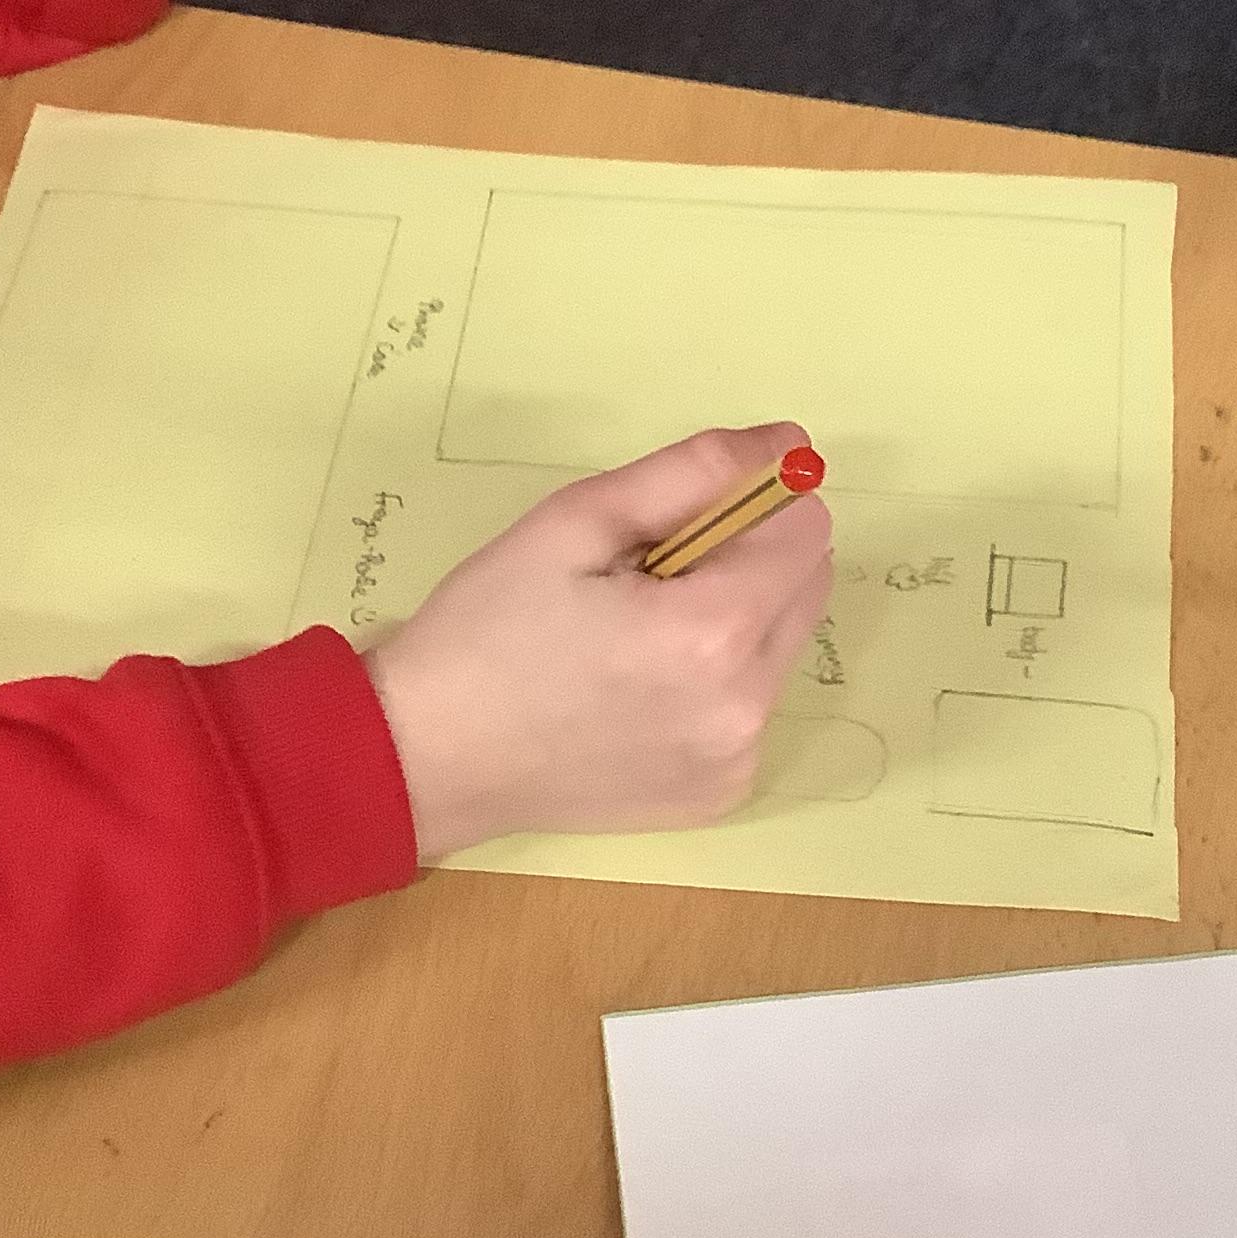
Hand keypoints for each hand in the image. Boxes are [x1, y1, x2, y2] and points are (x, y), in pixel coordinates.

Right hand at [366, 424, 832, 859]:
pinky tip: (637, 691)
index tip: (681, 517)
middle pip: (807, 587)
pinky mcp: (720, 793)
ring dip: (735, 621)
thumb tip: (787, 445)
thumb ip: (692, 473)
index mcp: (713, 630)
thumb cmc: (487, 628)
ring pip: (781, 647)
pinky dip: (715, 684)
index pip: (807, 530)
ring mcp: (736, 758)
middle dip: (749, 559)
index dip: (753, 503)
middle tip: (648, 576)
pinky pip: (751, 708)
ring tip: (636, 637)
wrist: (429, 757)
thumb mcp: (574, 520)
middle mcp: (744, 704)